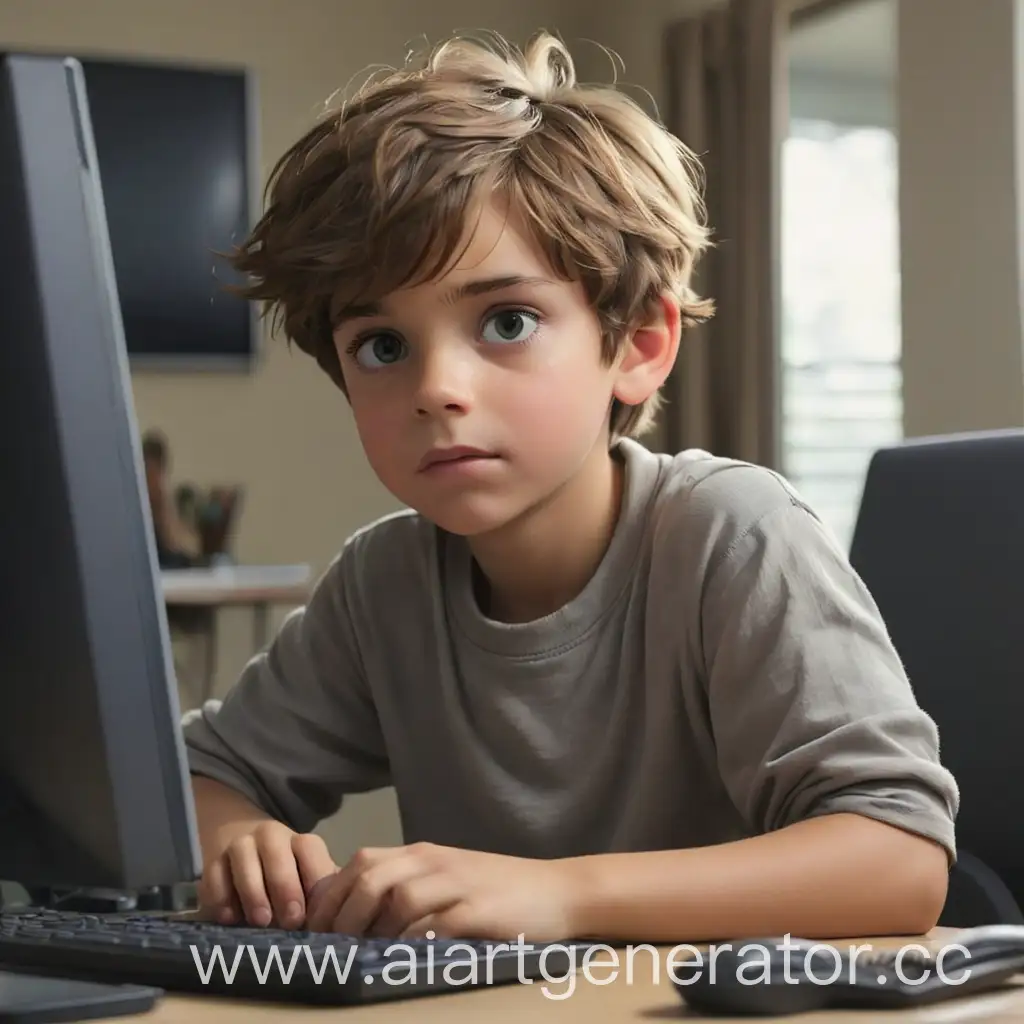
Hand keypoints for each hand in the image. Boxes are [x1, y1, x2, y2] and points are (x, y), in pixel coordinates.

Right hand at [197, 820, 337, 929]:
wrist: (247, 861)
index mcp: (300, 843)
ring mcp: (240, 845)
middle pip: (276, 852)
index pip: (309, 850)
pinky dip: (220, 896)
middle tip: (288, 922)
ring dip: (253, 891)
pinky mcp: (213, 862)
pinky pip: (213, 874)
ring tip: (260, 921)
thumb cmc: (289, 885)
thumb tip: (338, 920)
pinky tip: (229, 918)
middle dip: (284, 886)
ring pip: (244, 857)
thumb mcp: (308, 888)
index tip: (311, 914)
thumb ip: (322, 900)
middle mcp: (271, 837)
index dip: (313, 880)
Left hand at [304, 842, 579, 941]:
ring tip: (364, 957)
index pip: (361, 861)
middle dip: (342, 913)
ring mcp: (458, 884)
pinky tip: (405, 961)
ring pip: (399, 898)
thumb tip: (356, 916)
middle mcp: (435, 862)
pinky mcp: (480, 911)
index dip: (331, 894)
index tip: (314, 928)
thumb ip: (408, 887)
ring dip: (374, 930)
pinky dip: (414, 945)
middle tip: (330, 947)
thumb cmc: (499, 891)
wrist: (559, 891)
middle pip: (371, 875)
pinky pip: (436, 926)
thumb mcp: (448, 879)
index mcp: (423, 855)